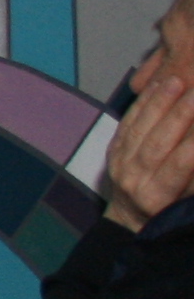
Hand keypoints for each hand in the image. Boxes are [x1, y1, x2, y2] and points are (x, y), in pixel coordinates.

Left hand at [107, 67, 193, 231]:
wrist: (131, 218)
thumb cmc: (171, 211)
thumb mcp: (187, 200)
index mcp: (157, 197)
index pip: (179, 165)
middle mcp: (134, 179)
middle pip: (157, 142)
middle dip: (180, 115)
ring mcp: (119, 163)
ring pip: (139, 128)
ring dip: (159, 102)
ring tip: (177, 81)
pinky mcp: (113, 150)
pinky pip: (127, 123)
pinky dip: (142, 103)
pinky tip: (157, 86)